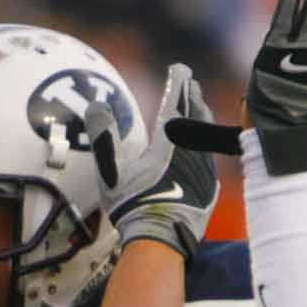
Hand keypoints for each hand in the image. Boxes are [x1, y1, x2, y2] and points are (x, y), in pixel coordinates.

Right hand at [86, 62, 219, 261]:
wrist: (161, 240)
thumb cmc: (133, 204)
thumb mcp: (111, 170)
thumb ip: (104, 136)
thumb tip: (96, 105)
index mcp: (168, 139)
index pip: (175, 101)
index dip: (178, 82)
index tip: (180, 67)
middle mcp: (191, 149)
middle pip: (195, 114)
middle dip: (192, 95)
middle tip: (191, 82)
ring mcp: (204, 169)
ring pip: (205, 136)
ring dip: (201, 120)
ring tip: (199, 109)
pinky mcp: (210, 189)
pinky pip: (209, 161)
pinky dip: (204, 150)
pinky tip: (204, 154)